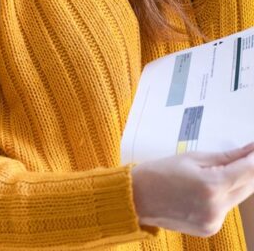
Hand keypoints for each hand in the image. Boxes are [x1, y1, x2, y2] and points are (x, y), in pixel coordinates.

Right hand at [131, 142, 253, 236]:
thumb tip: (248, 151)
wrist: (138, 198)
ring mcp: (214, 221)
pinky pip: (226, 208)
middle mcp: (217, 207)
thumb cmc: (160, 172)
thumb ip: (224, 157)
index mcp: (211, 185)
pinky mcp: (210, 228)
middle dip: (249, 170)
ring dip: (238, 183)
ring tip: (224, 169)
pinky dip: (224, 196)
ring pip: (239, 198)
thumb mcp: (191, 158)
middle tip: (245, 155)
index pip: (248, 171)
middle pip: (248, 186)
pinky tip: (211, 186)